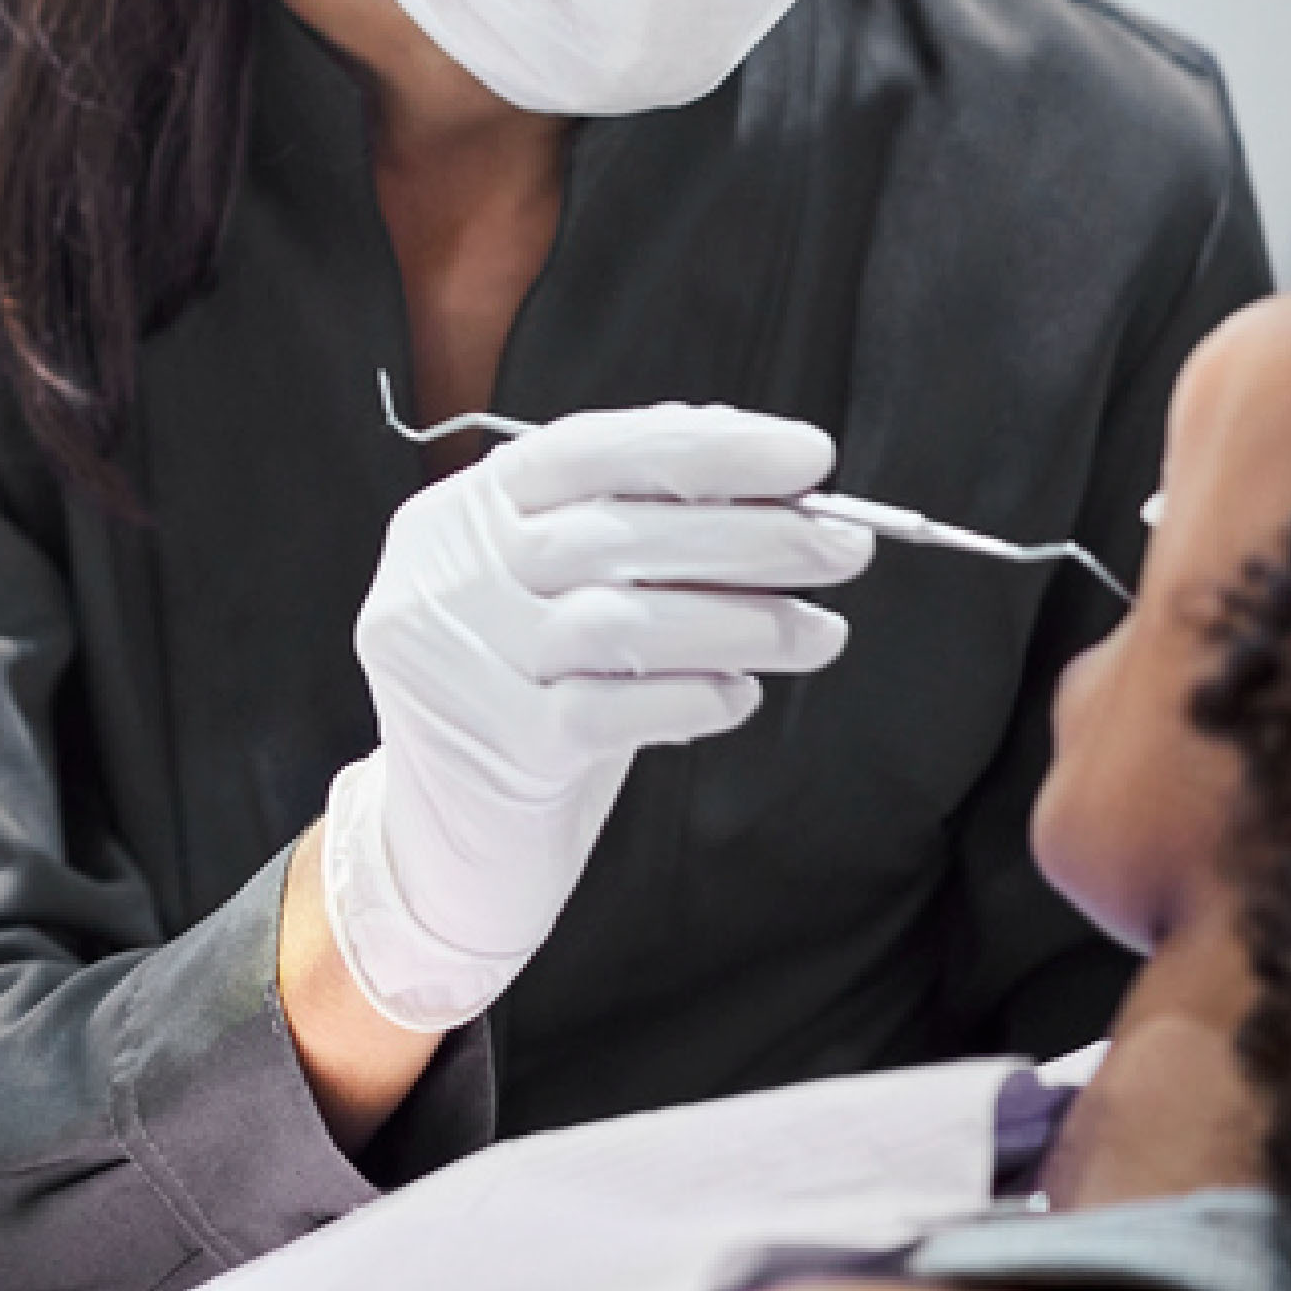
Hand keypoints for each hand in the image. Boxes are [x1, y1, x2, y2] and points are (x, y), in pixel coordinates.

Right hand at [322, 403, 870, 1030]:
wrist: (444, 844)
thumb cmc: (527, 695)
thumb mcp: (557, 591)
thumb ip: (634, 525)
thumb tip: (765, 474)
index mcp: (461, 514)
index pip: (589, 450)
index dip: (707, 446)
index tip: (808, 457)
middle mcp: (448, 576)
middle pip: (614, 533)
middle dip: (750, 534)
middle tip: (845, 546)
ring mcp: (464, 661)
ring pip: (622, 620)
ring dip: (743, 620)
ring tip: (818, 632)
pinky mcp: (500, 746)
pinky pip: (615, 711)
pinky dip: (695, 696)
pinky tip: (738, 696)